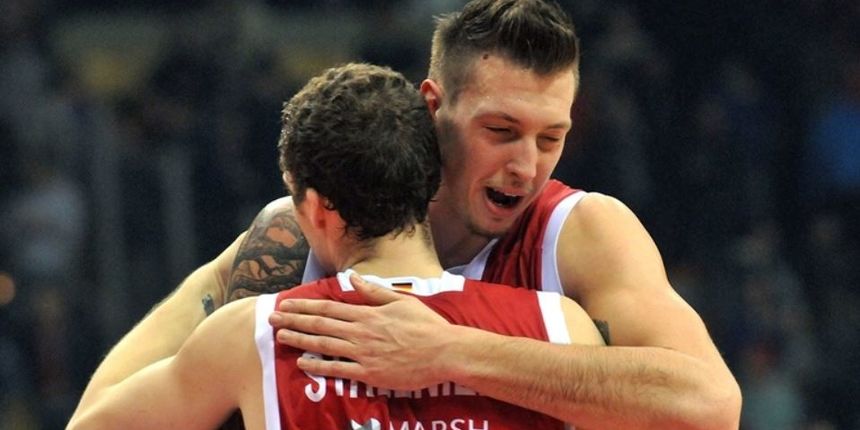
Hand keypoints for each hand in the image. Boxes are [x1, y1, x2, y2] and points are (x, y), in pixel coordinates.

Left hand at [269, 273, 453, 389]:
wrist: (444, 352)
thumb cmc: (426, 326)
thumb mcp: (401, 300)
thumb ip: (374, 290)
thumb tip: (353, 277)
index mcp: (368, 313)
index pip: (328, 307)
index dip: (304, 305)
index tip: (286, 303)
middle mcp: (361, 331)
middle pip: (320, 324)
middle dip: (293, 320)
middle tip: (271, 319)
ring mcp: (363, 353)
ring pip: (324, 344)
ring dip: (299, 340)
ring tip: (280, 336)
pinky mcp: (369, 373)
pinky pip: (338, 370)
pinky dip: (318, 366)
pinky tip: (302, 363)